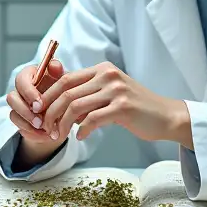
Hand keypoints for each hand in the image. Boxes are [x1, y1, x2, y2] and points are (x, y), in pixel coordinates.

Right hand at [5, 57, 66, 167]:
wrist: (67, 110)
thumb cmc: (65, 90)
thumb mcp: (65, 81)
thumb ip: (59, 73)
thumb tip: (55, 65)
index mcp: (30, 76)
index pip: (21, 80)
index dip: (28, 92)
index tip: (39, 103)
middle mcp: (21, 90)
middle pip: (11, 98)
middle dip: (25, 110)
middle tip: (39, 119)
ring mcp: (19, 106)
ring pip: (13, 113)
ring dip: (27, 122)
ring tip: (43, 128)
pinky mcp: (21, 120)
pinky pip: (19, 127)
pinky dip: (32, 132)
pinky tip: (44, 135)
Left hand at [39, 61, 190, 144]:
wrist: (166, 116)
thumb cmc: (136, 109)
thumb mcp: (110, 94)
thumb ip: (87, 95)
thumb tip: (58, 106)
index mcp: (102, 69)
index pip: (65, 79)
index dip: (48, 96)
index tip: (40, 112)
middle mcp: (108, 75)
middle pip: (66, 92)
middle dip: (50, 112)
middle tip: (45, 127)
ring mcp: (116, 90)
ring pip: (75, 106)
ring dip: (62, 124)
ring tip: (60, 136)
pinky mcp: (123, 107)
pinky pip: (92, 119)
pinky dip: (82, 130)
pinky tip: (80, 137)